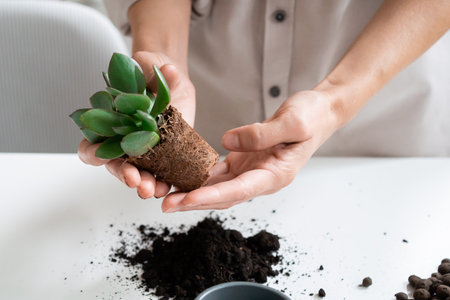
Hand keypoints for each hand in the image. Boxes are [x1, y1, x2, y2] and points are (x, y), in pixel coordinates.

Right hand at [78, 51, 195, 198]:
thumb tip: (167, 69)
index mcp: (111, 123)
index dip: (92, 152)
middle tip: (135, 181)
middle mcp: (124, 142)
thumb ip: (152, 65)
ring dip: (146, 185)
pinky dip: (166, 183)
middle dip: (125, 175)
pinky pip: (163, 175)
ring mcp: (145, 152)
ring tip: (154, 190)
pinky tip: (172, 187)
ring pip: (140, 175)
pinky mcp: (165, 156)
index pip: (92, 144)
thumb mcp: (152, 64)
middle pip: (117, 166)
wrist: (172, 81)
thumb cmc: (154, 72)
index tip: (98, 155)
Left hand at [161, 90, 340, 211]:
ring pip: (217, 188)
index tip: (185, 200)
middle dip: (193, 202)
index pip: (238, 191)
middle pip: (223, 197)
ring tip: (165, 194)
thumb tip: (226, 142)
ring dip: (192, 192)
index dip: (210, 197)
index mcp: (275, 175)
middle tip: (164, 205)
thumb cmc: (311, 117)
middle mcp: (261, 179)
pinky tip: (181, 175)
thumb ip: (261, 134)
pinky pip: (219, 173)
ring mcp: (251, 172)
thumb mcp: (293, 122)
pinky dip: (199, 176)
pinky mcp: (244, 162)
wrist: (319, 113)